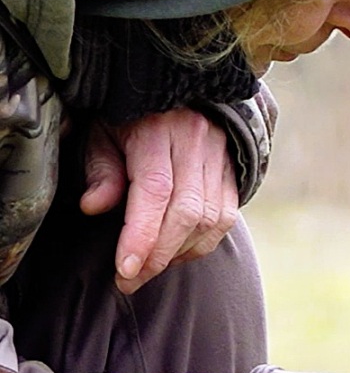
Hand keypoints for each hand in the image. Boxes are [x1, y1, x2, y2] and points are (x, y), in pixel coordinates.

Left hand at [80, 108, 238, 293]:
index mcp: (157, 130)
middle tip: (130, 280)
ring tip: (151, 266)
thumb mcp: (103, 134)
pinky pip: (225, 218)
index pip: (155, 190)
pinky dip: (201, 243)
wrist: (180, 92)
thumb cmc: (130, 119)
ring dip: (180, 253)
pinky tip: (177, 252)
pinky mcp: (233, 172)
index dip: (142, 235)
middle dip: (158, 255)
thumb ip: (101, 170)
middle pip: (186, 212)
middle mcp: (196, 142)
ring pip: (210, 220)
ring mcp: (220, 157)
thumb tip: (93, 207)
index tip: (125, 270)